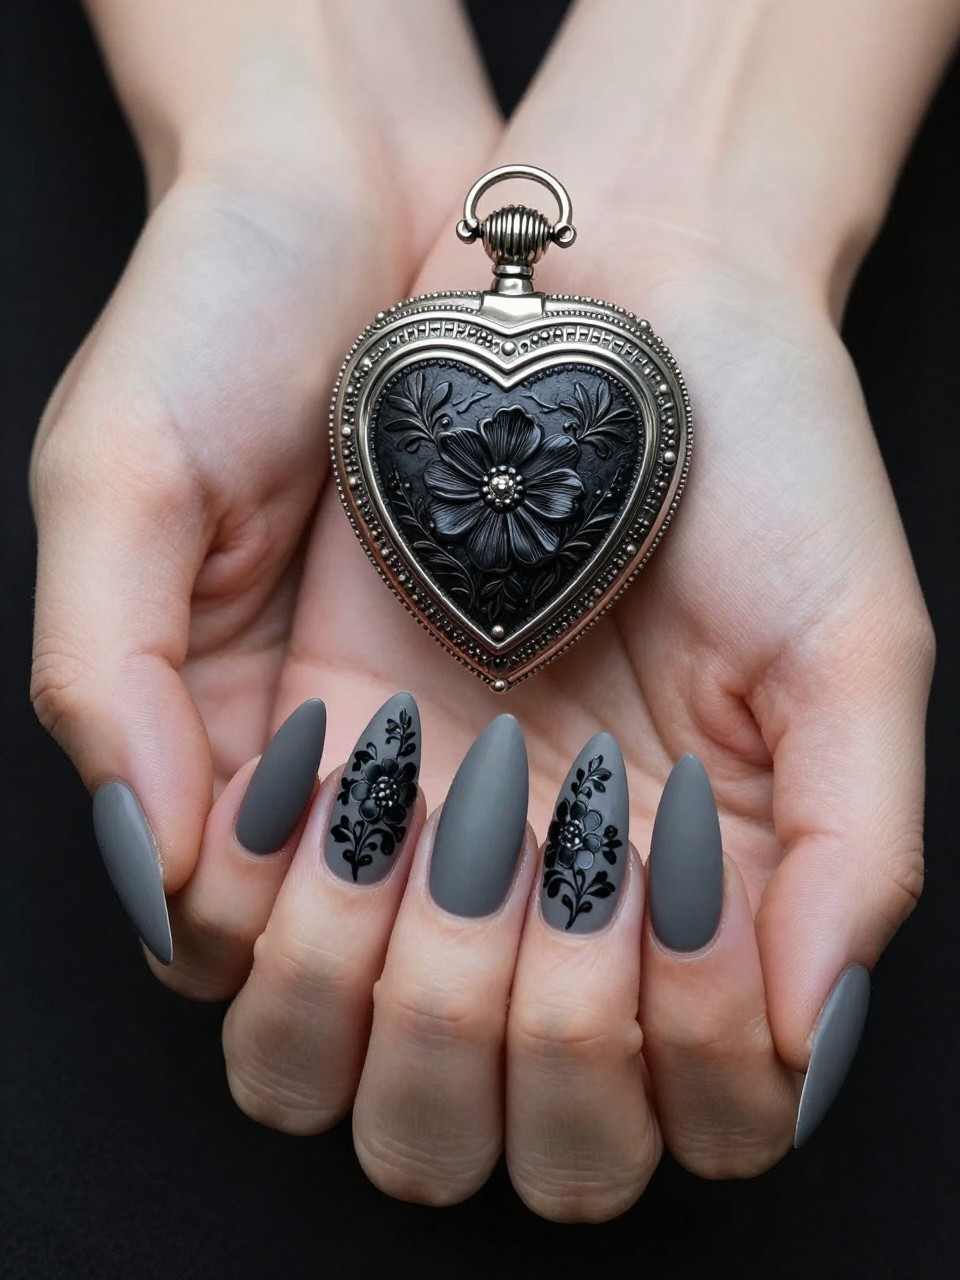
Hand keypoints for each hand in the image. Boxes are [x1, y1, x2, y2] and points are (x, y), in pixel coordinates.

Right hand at [29, 1, 498, 985]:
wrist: (367, 202)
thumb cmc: (218, 315)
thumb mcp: (118, 472)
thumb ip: (107, 668)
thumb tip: (143, 853)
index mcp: (180, 717)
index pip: (208, 908)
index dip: (267, 928)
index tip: (340, 883)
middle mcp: (292, 741)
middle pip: (323, 937)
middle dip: (376, 943)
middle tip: (445, 872)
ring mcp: (397, 712)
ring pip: (427, 902)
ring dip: (470, 909)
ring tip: (532, 859)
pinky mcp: (486, 669)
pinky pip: (512, 805)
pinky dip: (543, 835)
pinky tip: (590, 821)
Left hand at [203, 205, 930, 1218]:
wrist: (620, 298)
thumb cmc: (761, 461)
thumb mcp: (851, 642)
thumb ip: (853, 849)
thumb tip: (806, 1037)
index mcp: (702, 901)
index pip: (688, 1118)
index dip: (678, 1063)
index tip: (670, 902)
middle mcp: (558, 903)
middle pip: (500, 1137)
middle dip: (520, 1050)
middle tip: (551, 877)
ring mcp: (427, 844)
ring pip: (351, 1081)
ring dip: (383, 1006)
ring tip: (431, 836)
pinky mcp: (316, 767)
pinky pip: (238, 944)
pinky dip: (272, 913)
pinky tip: (340, 789)